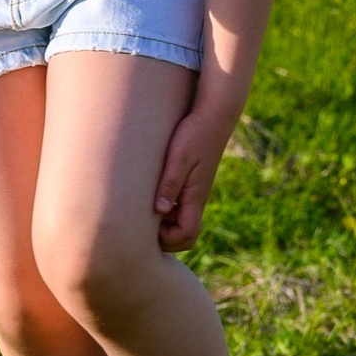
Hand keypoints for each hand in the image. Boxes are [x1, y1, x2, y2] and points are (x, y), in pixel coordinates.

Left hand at [153, 101, 234, 250]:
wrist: (214, 115)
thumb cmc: (195, 134)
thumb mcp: (180, 158)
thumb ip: (170, 184)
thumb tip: (159, 211)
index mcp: (195, 197)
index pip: (187, 235)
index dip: (168, 239)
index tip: (149, 225)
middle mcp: (196, 199)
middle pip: (185, 235)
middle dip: (164, 237)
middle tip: (142, 222)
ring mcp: (194, 192)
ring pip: (180, 222)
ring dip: (163, 223)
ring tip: (141, 206)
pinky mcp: (191, 183)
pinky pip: (178, 207)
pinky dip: (165, 209)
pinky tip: (150, 193)